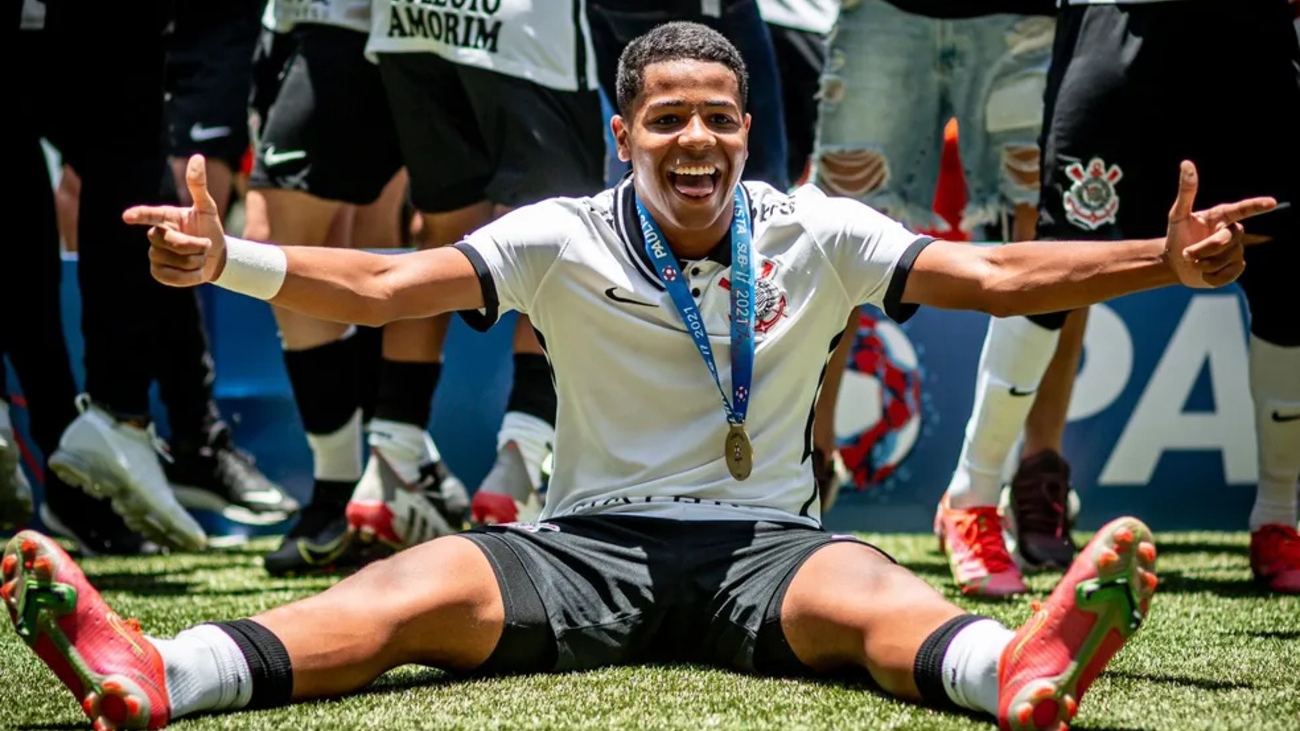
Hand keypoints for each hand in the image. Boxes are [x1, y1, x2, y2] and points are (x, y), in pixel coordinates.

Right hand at [122, 154, 226, 286]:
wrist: (216, 256)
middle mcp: (156, 235)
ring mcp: (154, 255)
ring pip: (173, 260)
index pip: (149, 215)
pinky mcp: (159, 273)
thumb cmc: (209, 229)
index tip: (128, 216)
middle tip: (206, 245)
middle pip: (170, 241)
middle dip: (194, 245)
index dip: (139, 215)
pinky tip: (195, 272)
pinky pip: (172, 277)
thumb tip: (198, 157)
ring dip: (195, 261)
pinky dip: (190, 277)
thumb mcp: (207, 207)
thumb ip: (198, 186)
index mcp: (165, 217)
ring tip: (200, 257)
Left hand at [1165, 160, 1275, 288]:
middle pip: (1227, 239)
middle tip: (1186, 253)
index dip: (1256, 205)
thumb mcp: (1178, 214)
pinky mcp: (1235, 269)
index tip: (1271, 202)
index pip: (1242, 209)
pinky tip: (1203, 272)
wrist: (1175, 263)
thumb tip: (1186, 164)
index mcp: (1222, 215)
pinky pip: (1227, 274)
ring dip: (1204, 263)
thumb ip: (1186, 191)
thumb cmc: (1177, 236)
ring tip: (1194, 262)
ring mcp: (1236, 250)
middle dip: (1204, 248)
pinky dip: (1210, 276)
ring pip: (1227, 258)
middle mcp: (1233, 231)